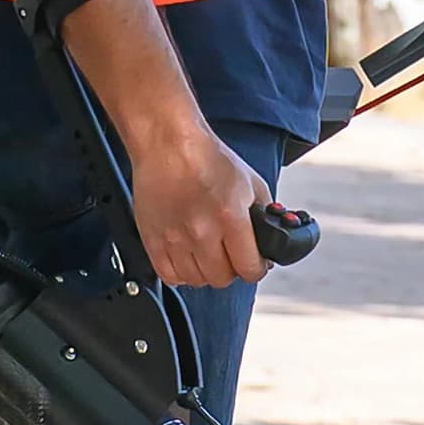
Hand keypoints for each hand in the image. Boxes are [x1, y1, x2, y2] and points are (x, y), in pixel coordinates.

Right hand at [122, 100, 272, 294]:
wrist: (169, 144)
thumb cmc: (208, 158)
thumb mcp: (251, 183)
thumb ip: (264, 214)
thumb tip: (270, 237)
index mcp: (231, 217)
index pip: (249, 269)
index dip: (257, 268)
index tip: (255, 263)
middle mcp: (202, 231)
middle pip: (222, 278)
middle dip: (232, 269)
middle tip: (230, 255)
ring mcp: (175, 238)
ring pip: (196, 280)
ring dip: (206, 271)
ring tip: (207, 254)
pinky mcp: (153, 239)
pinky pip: (169, 276)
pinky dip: (181, 272)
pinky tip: (187, 257)